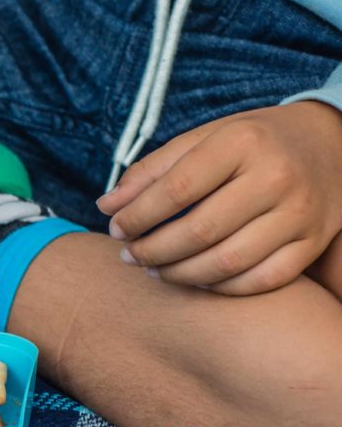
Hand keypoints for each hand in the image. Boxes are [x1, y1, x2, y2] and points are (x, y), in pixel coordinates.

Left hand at [97, 101, 341, 294]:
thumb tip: (107, 206)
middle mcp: (275, 176)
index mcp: (242, 142)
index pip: (175, 190)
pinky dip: (221, 287)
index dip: (137, 216)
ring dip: (180, 275)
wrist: (329, 142)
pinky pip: (260, 281)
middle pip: (198, 232)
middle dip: (152, 251)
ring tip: (155, 270)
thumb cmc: (250, 143)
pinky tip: (196, 279)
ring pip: (226, 263)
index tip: (115, 228)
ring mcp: (299, 213)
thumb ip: (152, 171)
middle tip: (129, 255)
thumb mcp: (203, 139)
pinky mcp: (313, 242)